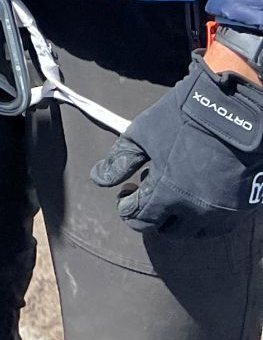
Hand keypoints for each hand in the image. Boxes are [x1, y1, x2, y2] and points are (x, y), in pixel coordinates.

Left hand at [91, 59, 262, 235]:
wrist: (233, 109)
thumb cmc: (182, 118)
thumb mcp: (142, 134)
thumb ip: (119, 161)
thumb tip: (98, 180)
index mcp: (168, 195)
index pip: (140, 219)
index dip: (127, 208)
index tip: (126, 195)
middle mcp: (196, 211)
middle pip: (166, 229)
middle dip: (152, 214)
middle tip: (148, 192)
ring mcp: (222, 212)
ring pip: (193, 230)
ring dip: (178, 217)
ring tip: (173, 192)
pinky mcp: (241, 207)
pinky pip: (218, 223)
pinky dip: (203, 215)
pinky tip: (197, 194)